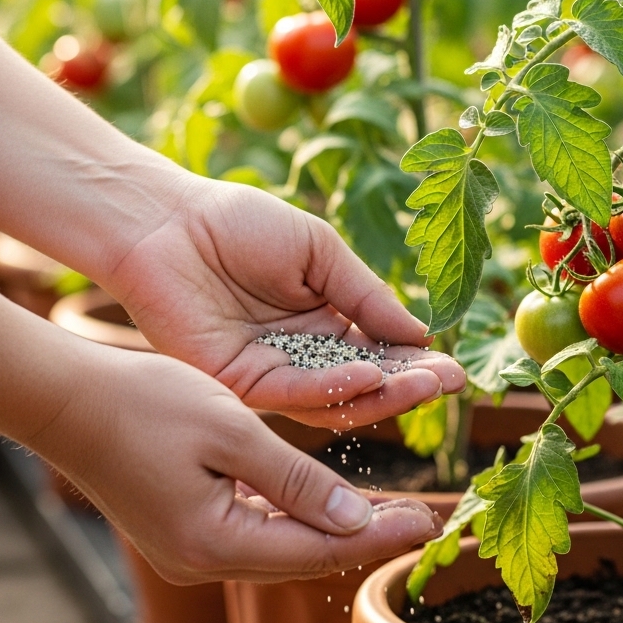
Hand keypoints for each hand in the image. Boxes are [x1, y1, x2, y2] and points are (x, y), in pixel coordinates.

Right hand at [0, 284, 441, 581]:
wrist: (70, 403)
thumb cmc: (147, 405)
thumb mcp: (232, 433)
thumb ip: (295, 481)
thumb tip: (355, 520)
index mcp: (215, 543)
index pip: (320, 549)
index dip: (379, 536)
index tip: (428, 521)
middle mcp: (205, 560)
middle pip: (306, 557)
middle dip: (367, 537)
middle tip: (424, 517)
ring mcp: (193, 551)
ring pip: (286, 547)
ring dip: (338, 528)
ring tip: (392, 511)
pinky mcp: (188, 531)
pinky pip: (260, 533)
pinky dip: (302, 518)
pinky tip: (332, 504)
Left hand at [105, 178, 465, 426]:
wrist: (166, 221)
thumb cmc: (240, 224)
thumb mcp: (320, 253)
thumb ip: (366, 295)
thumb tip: (421, 335)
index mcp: (325, 323)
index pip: (381, 354)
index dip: (418, 363)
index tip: (455, 369)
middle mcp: (303, 356)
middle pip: (365, 386)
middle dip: (410, 386)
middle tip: (449, 383)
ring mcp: (272, 374)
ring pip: (335, 401)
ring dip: (382, 394)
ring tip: (423, 383)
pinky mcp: (239, 384)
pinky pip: (294, 394)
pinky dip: (333, 388)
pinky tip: (368, 374)